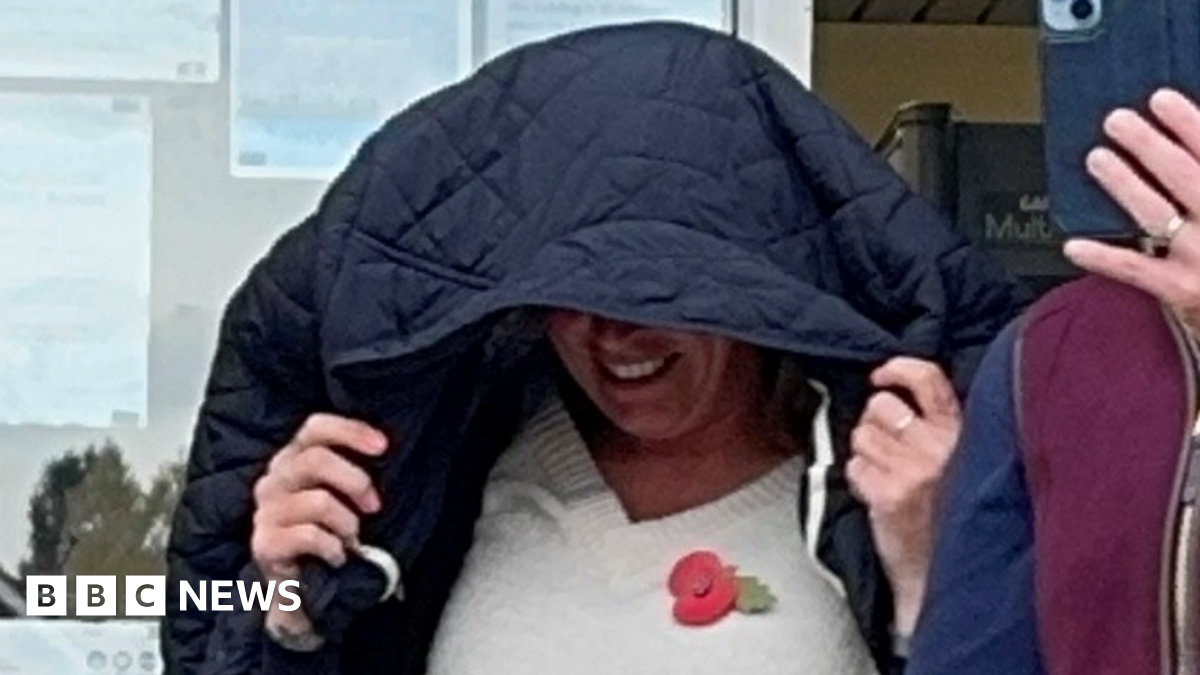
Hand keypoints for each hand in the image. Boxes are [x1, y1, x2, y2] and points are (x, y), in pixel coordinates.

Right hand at [251, 414, 387, 630]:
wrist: (300, 587)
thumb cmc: (327, 533)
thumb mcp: (341, 495)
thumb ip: (352, 473)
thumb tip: (384, 454)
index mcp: (293, 459)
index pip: (315, 428)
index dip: (350, 431)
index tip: (382, 447)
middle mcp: (275, 480)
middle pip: (316, 460)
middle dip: (356, 481)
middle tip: (374, 506)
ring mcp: (266, 512)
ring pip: (319, 501)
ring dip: (347, 524)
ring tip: (350, 539)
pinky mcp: (264, 543)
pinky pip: (309, 536)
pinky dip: (333, 547)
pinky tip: (337, 556)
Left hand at [847, 357, 961, 635]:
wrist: (945, 569)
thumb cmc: (950, 513)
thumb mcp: (964, 459)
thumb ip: (939, 427)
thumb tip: (897, 392)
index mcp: (960, 433)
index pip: (928, 380)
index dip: (899, 369)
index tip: (882, 375)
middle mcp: (938, 447)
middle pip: (880, 406)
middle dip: (874, 422)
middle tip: (886, 444)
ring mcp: (912, 471)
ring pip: (861, 435)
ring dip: (865, 451)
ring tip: (886, 473)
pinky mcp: (888, 495)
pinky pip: (855, 467)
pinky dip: (860, 479)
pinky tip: (879, 494)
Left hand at [1064, 89, 1199, 335]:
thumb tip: (1190, 145)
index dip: (1188, 123)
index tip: (1160, 99)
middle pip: (1182, 175)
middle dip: (1147, 144)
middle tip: (1117, 121)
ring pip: (1155, 213)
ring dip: (1123, 183)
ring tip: (1097, 159)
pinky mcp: (1182, 290)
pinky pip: (1135, 270)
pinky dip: (1102, 256)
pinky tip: (1073, 246)